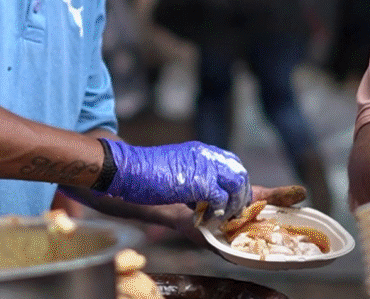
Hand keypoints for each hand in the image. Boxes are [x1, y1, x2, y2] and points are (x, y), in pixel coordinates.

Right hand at [101, 140, 250, 221]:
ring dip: (231, 205)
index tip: (230, 198)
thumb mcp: (176, 169)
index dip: (236, 183)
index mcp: (201, 151)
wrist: (128, 168)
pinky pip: (221, 200)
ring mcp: (206, 168)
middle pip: (240, 174)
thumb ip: (193, 175)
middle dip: (240, 196)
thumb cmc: (144, 171)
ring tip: (217, 216)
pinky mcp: (201, 183)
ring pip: (237, 186)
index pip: (233, 164)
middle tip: (230, 212)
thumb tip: (202, 194)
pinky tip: (204, 218)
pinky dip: (216, 212)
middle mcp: (207, 156)